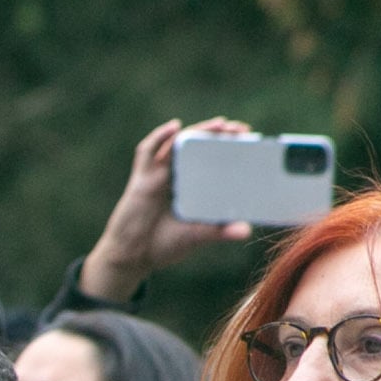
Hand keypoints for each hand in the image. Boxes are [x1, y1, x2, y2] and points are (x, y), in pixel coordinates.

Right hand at [77, 118, 255, 302]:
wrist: (132, 256)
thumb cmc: (163, 245)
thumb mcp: (196, 235)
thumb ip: (218, 231)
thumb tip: (246, 231)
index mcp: (189, 186)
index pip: (209, 159)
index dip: (226, 146)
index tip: (247, 138)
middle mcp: (174, 176)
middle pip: (195, 146)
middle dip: (216, 134)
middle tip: (238, 128)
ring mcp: (157, 175)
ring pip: (177, 144)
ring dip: (197, 130)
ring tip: (219, 123)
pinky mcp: (142, 179)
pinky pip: (147, 152)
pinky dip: (159, 137)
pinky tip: (174, 126)